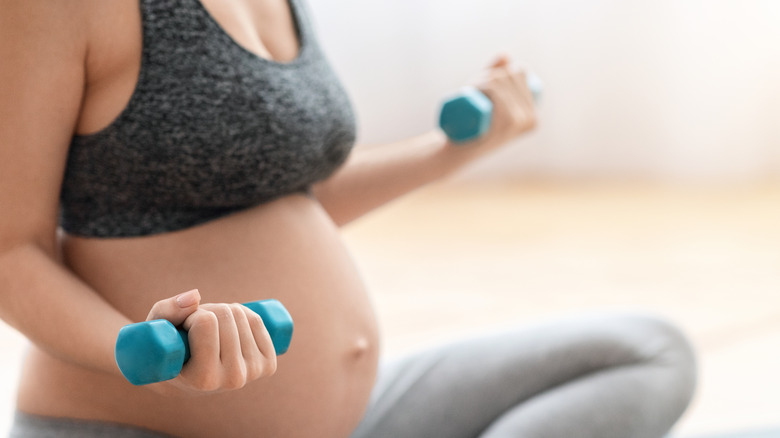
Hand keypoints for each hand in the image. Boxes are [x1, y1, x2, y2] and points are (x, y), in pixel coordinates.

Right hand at [144, 289, 277, 394]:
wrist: (188, 378)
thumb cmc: (167, 349)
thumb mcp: (156, 329)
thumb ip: (167, 310)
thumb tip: (196, 296)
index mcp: (203, 379)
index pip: (206, 323)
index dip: (192, 316)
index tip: (184, 329)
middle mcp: (231, 380)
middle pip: (226, 315)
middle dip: (208, 311)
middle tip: (196, 327)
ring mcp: (252, 373)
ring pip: (242, 315)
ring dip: (224, 311)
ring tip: (210, 330)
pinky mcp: (267, 365)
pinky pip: (258, 321)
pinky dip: (244, 313)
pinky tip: (231, 326)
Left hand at [458, 55, 537, 150]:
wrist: (456, 151)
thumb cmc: (471, 124)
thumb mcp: (487, 100)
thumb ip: (498, 76)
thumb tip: (506, 56)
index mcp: (533, 113)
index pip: (521, 73)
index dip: (500, 71)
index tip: (483, 83)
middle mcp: (532, 119)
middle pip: (510, 76)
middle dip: (488, 75)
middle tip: (471, 89)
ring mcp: (519, 122)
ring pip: (499, 81)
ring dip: (480, 80)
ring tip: (469, 91)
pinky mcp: (504, 124)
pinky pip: (497, 92)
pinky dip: (486, 86)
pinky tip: (477, 90)